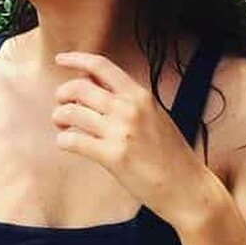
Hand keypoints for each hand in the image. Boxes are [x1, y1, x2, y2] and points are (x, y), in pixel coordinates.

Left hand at [51, 50, 208, 228]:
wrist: (186, 186)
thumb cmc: (170, 153)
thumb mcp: (154, 114)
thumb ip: (128, 99)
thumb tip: (94, 84)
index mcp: (140, 95)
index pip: (102, 66)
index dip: (77, 59)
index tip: (61, 59)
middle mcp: (130, 108)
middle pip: (80, 87)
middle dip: (62, 93)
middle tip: (60, 104)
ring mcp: (121, 132)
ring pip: (71, 113)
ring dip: (60, 117)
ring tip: (62, 126)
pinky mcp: (113, 156)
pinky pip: (73, 141)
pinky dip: (63, 140)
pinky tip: (67, 143)